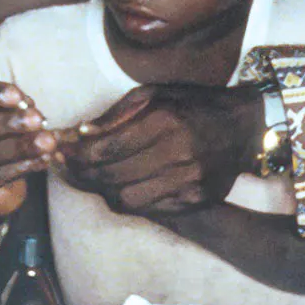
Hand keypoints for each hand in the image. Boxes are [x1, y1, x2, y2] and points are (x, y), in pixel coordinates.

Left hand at [57, 83, 260, 215]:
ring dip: (101, 190)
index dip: (76, 154)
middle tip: (65, 167)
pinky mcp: (196, 200)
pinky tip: (118, 185)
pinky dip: (127, 200)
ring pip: (126, 199)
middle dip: (81, 173)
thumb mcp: (154, 94)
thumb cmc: (193, 104)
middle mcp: (178, 154)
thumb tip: (79, 133)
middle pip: (112, 176)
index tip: (59, 151)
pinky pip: (149, 210)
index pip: (107, 148)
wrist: (245, 126)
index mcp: (165, 121)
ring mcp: (189, 182)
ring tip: (91, 176)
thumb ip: (115, 114)